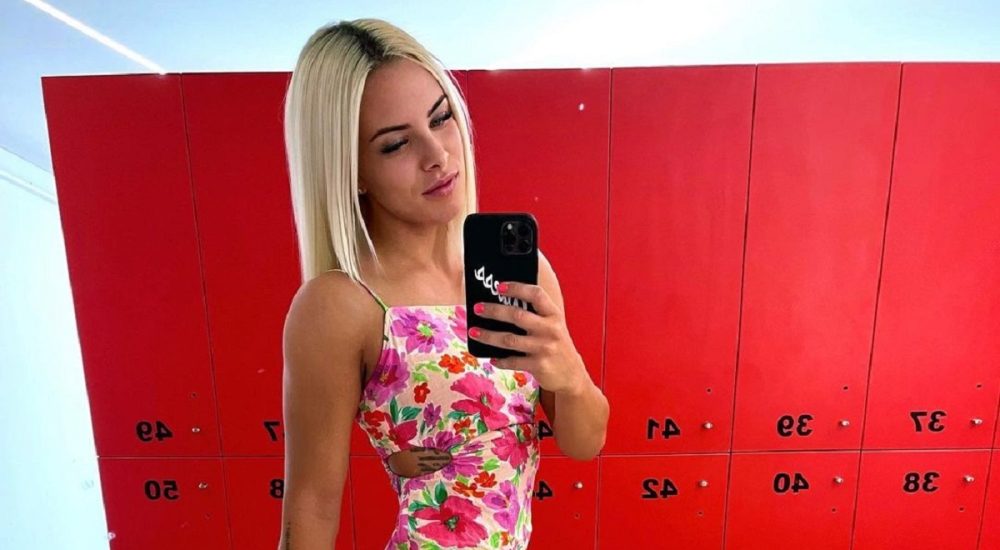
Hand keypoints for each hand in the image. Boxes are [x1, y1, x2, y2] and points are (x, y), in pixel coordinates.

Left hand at [467, 281, 587, 395]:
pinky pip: (513, 361)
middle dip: (494, 311)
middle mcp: (551, 329)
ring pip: (509, 340)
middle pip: (517, 316)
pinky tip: (491, 357)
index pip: (536, 295)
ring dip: (488, 335)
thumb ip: (536, 316)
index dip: (517, 288)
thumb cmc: (556, 346)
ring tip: (474, 331)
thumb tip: (502, 305)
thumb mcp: (553, 326)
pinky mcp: (539, 366)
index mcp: (554, 315)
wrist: (572, 375)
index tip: (499, 286)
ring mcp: (545, 348)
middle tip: (477, 308)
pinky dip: (500, 360)